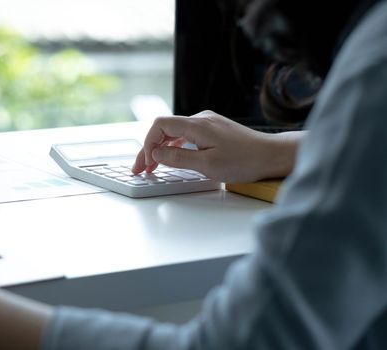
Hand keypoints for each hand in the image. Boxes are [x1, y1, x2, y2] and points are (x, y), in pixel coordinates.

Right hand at [132, 111, 301, 182]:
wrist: (272, 155)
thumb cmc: (245, 161)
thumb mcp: (207, 165)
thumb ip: (178, 157)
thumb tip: (156, 152)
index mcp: (197, 125)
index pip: (160, 125)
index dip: (148, 143)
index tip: (146, 162)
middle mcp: (201, 119)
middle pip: (164, 128)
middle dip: (149, 148)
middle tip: (140, 169)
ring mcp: (207, 123)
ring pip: (174, 132)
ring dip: (161, 148)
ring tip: (152, 166)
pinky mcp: (213, 130)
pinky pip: (185, 134)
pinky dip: (174, 146)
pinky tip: (171, 156)